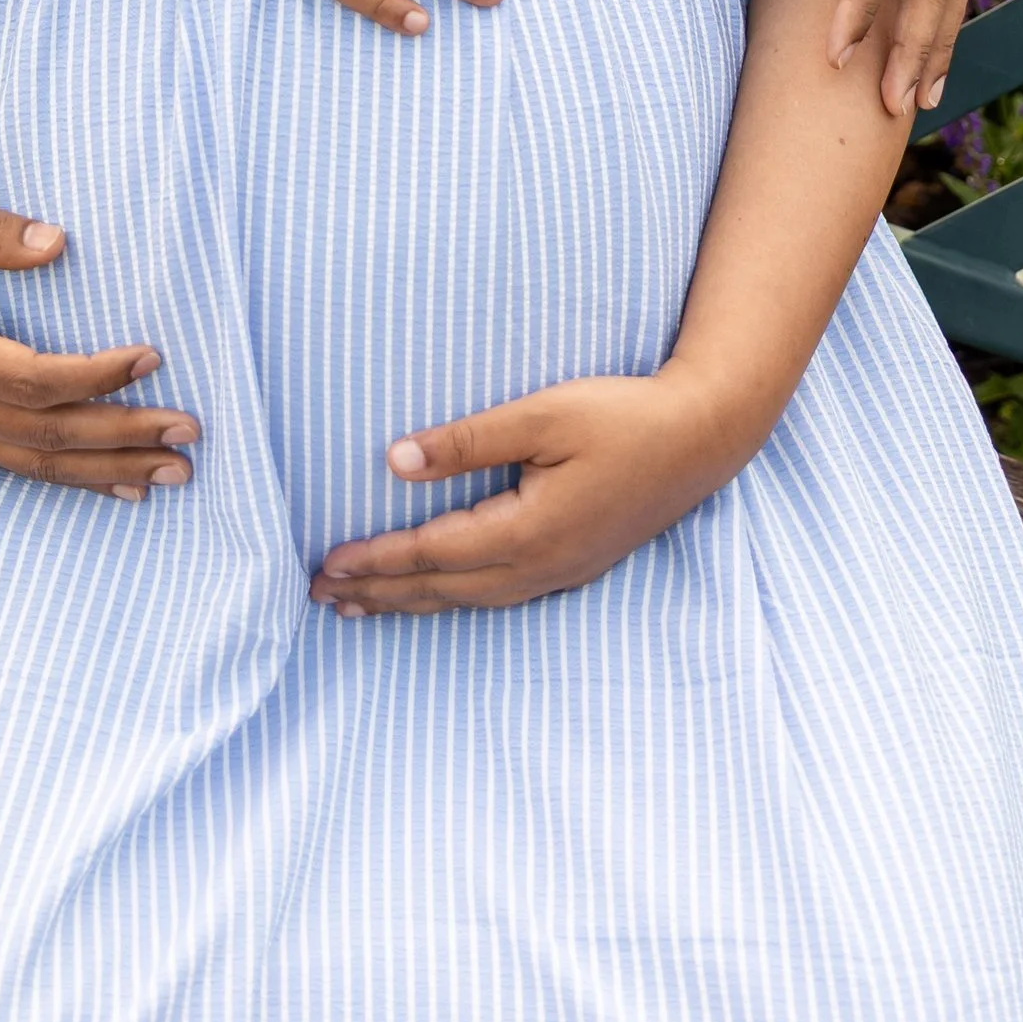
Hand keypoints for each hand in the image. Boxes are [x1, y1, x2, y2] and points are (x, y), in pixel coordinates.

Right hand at [0, 203, 200, 499]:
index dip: (96, 375)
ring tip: (175, 473)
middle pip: (48, 433)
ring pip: (39, 462)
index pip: (33, 380)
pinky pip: (19, 465)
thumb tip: (57, 242)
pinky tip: (121, 488)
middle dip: (123, 435)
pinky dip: (74, 479)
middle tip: (188, 431)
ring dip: (110, 469)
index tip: (152, 356)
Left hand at [309, 369, 751, 612]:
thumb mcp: (540, 415)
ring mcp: (561, 571)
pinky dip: (452, 597)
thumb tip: (394, 462)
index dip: (375, 559)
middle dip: (379, 592)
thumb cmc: (621, 416)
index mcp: (527, 530)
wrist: (704, 437)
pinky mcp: (574, 564)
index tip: (325, 564)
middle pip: (442, 589)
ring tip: (360, 607)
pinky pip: (496, 595)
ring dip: (411, 602)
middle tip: (318, 596)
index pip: (431, 553)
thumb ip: (466, 441)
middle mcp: (540, 564)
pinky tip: (435, 596)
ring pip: (469, 599)